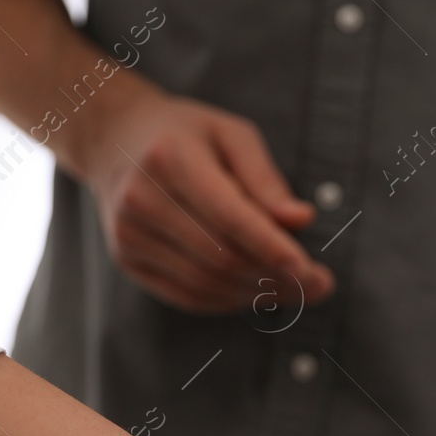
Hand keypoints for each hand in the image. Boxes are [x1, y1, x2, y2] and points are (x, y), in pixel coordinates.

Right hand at [77, 82, 334, 312]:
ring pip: (206, 283)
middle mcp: (140, 199)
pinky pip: (188, 296)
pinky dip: (231, 300)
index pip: (228, 215)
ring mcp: (128, 234)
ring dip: (258, 294)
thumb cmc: (187, 135)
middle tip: (321, 284)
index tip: (310, 269)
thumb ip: (266, 179)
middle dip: (276, 277)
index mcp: (170, 158)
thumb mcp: (232, 135)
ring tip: (298, 289)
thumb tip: (301, 220)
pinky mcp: (127, 259)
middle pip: (220, 256)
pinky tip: (260, 291)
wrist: (114, 140)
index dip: (270, 247)